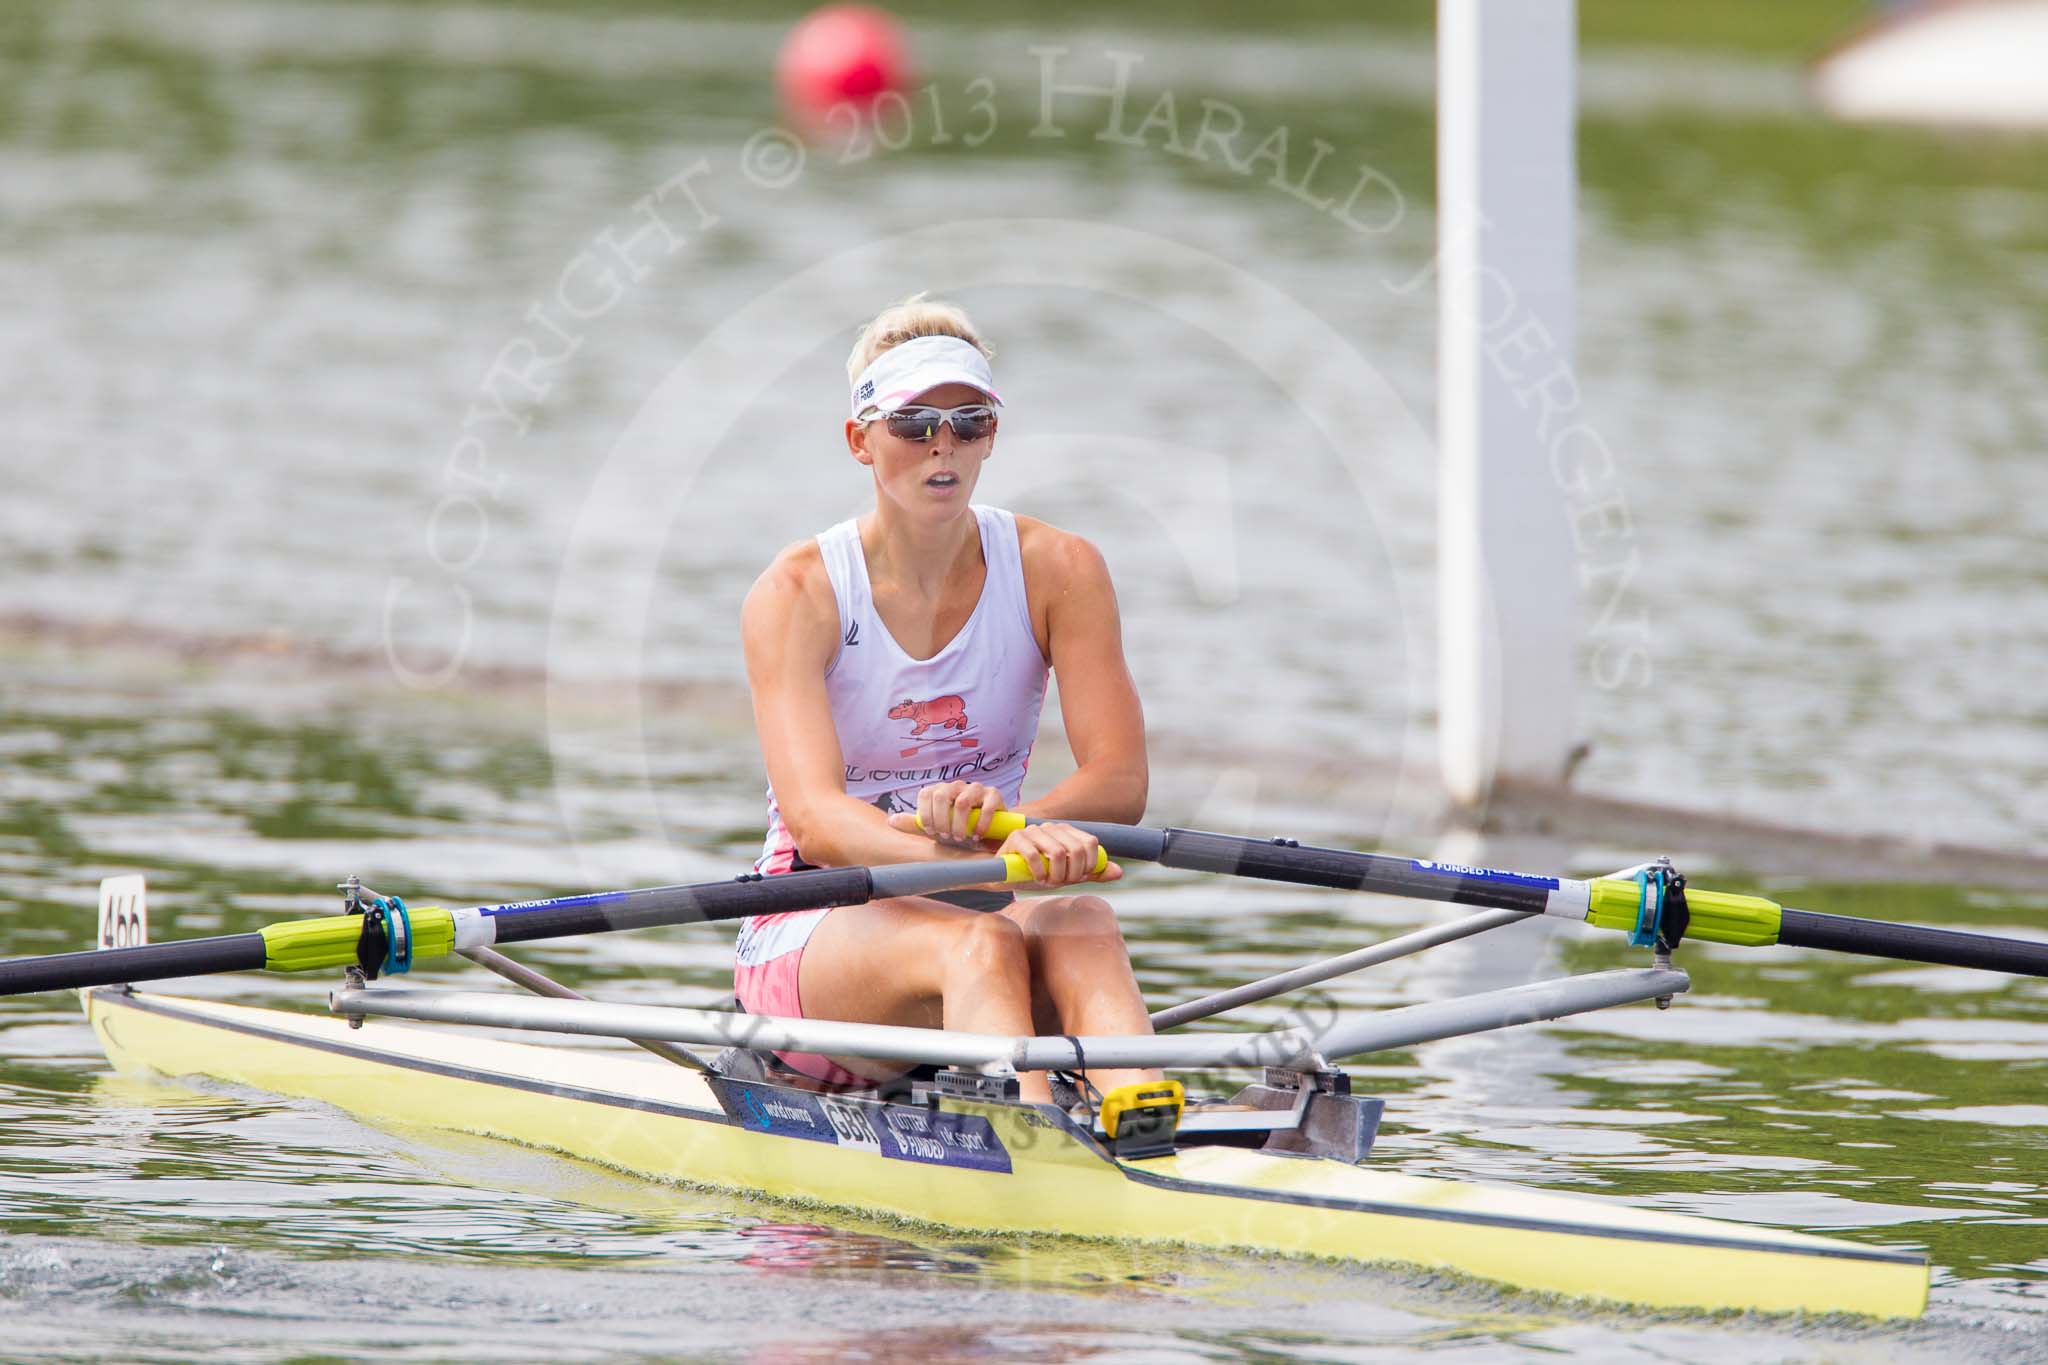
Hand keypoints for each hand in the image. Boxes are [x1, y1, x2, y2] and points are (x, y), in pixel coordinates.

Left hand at [887, 781, 1005, 847]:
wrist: (985, 833)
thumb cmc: (956, 829)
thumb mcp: (934, 829)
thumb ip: (915, 824)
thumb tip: (891, 821)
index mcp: (939, 791)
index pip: (926, 794)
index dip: (926, 815)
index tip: (932, 832)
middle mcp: (956, 786)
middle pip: (941, 796)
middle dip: (942, 821)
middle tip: (948, 838)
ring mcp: (976, 788)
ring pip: (963, 801)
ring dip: (960, 824)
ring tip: (962, 839)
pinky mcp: (994, 795)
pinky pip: (986, 806)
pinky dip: (980, 824)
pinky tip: (977, 835)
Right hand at [996, 822, 1120, 887]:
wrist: (1005, 877)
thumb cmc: (1037, 875)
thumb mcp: (1068, 876)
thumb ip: (1091, 873)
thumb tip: (1119, 872)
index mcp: (1066, 832)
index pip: (1090, 842)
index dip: (1088, 864)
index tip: (1078, 877)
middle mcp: (1051, 827)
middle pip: (1076, 849)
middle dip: (1071, 873)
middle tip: (1060, 882)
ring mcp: (1033, 830)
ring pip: (1058, 853)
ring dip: (1055, 874)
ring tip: (1047, 880)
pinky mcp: (1016, 837)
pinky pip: (1035, 855)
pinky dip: (1038, 872)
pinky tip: (1036, 877)